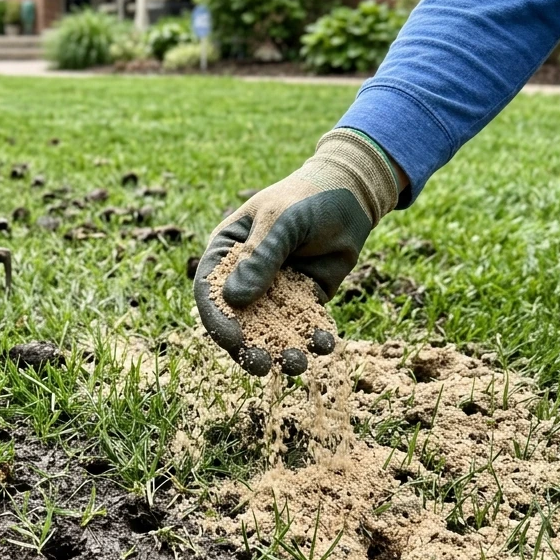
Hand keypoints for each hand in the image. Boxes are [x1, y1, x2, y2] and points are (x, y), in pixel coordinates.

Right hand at [193, 129, 401, 374]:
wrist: (350, 195)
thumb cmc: (306, 199)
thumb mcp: (280, 222)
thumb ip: (260, 258)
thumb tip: (235, 301)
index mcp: (225, 254)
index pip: (210, 292)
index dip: (217, 319)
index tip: (233, 339)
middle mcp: (244, 277)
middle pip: (237, 320)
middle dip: (249, 346)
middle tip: (265, 365)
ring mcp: (274, 291)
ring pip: (270, 329)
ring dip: (281, 350)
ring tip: (299, 363)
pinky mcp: (304, 299)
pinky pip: (303, 325)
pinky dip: (312, 338)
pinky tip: (324, 343)